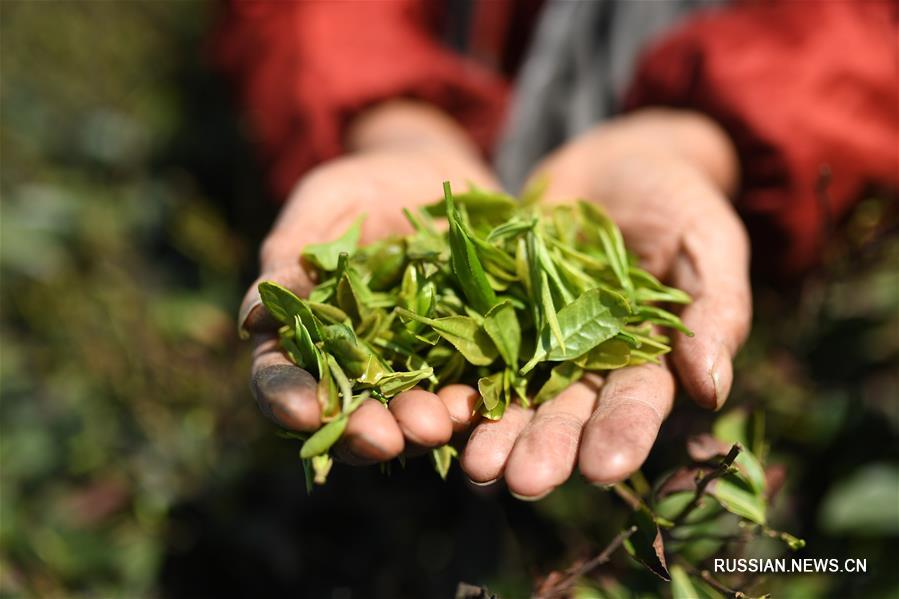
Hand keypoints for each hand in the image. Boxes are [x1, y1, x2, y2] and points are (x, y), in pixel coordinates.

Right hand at [240, 102, 495, 462]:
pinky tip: (475, 404)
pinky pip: (462, 391)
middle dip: (362, 432)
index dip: (287, 399)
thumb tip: (251, 320)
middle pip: (346, 416)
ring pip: (405, 417)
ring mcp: (410, 368)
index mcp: (304, 332)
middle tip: (384, 438)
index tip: (305, 412)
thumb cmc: (364, 184)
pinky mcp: (461, 360)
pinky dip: (467, 406)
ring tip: (437, 425)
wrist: (435, 175)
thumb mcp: (326, 205)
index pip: (281, 377)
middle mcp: (354, 364)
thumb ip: (290, 255)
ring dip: (418, 430)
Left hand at [460, 109, 751, 497]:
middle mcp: (585, 362)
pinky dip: (455, 376)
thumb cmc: (675, 199)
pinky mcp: (491, 312)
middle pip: (565, 412)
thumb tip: (712, 388)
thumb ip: (716, 307)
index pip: (635, 403)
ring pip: (512, 393)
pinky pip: (469, 346)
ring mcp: (534, 339)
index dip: (622, 435)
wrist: (612, 162)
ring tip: (475, 466)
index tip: (604, 469)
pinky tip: (437, 407)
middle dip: (545, 448)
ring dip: (494, 431)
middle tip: (523, 482)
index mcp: (645, 357)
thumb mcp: (707, 239)